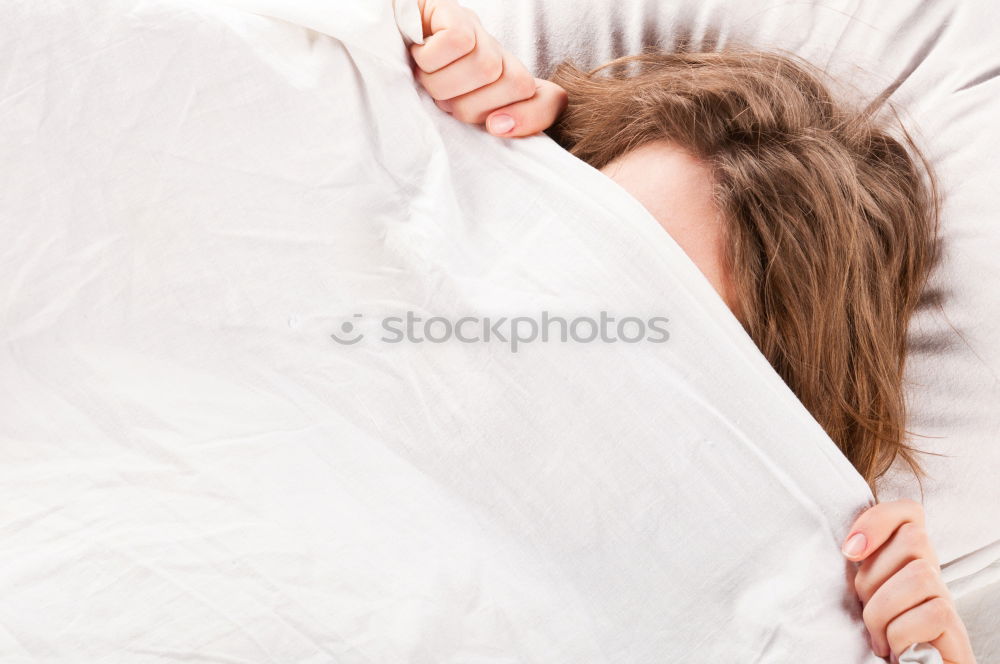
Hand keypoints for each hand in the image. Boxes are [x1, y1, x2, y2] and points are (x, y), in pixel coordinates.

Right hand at [411, 0, 566, 136]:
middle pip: (514, 84)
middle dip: (468, 104)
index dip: (532, 116)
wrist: (375, 39)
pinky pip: (460, 41)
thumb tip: (498, 126)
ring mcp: (476, 29)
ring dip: (443, 83)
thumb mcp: (448, 115)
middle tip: (441, 96)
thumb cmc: (410, 85)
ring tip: (424, 75)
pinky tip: (417, 53)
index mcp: (500, 84)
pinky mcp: (452, 10)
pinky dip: (433, 57)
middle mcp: (495, 53)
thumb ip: (480, 125)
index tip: (495, 126)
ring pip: (485, 66)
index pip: (549, 99)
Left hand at [843, 499, 975, 662]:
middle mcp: (932, 575)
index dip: (878, 520)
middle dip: (874, 576)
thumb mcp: (861, 594)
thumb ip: (860, 565)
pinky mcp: (956, 630)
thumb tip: (848, 546)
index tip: (849, 552)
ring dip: (884, 610)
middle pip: (914, 539)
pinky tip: (896, 649)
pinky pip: (932, 613)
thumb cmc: (877, 635)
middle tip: (866, 607)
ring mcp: (947, 601)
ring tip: (879, 635)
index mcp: (906, 561)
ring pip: (919, 575)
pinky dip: (901, 634)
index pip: (908, 512)